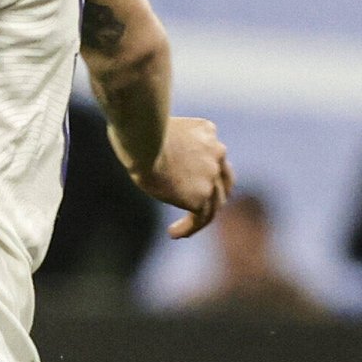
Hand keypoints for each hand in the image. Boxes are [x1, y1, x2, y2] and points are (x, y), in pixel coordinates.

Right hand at [132, 114, 231, 238]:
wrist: (144, 141)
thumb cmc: (137, 130)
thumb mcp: (156, 128)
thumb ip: (165, 139)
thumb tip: (146, 147)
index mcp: (207, 132)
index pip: (216, 155)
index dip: (210, 171)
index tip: (195, 181)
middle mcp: (217, 152)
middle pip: (224, 180)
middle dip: (215, 195)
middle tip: (201, 208)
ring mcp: (211, 176)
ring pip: (213, 204)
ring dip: (199, 218)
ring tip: (182, 230)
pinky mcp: (200, 195)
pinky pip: (200, 219)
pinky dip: (188, 228)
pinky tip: (173, 233)